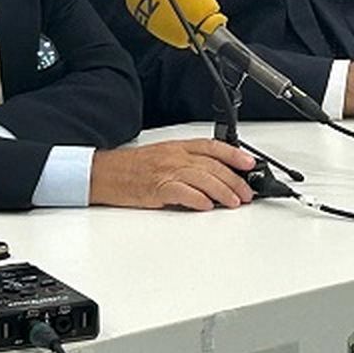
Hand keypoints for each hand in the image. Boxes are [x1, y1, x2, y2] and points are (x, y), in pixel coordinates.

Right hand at [89, 139, 255, 209]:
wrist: (104, 173)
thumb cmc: (132, 167)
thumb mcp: (163, 155)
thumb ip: (188, 161)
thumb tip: (214, 175)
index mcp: (178, 146)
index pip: (213, 147)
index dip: (235, 155)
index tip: (250, 164)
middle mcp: (175, 156)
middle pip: (213, 166)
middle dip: (235, 180)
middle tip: (247, 193)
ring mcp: (166, 172)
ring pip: (204, 179)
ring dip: (223, 191)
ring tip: (235, 202)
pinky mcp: (157, 188)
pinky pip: (183, 193)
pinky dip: (198, 199)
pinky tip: (208, 206)